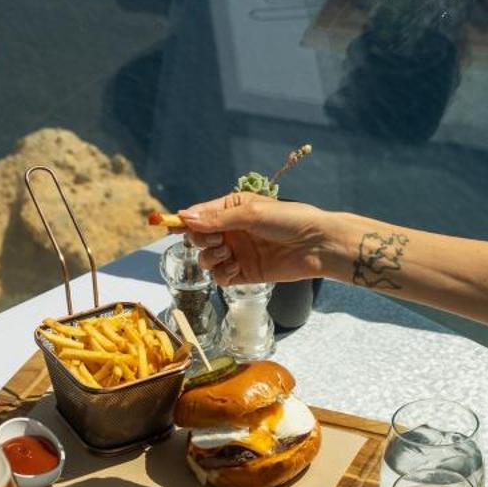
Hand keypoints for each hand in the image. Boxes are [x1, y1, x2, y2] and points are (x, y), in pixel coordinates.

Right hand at [179, 193, 341, 286]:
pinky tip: (233, 270)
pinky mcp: (245, 273)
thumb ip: (216, 219)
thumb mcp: (250, 213)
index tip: (170, 226)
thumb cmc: (289, 220)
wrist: (318, 245)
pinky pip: (221, 277)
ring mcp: (238, 253)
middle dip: (201, 240)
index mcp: (232, 209)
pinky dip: (222, 275)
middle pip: (198, 238)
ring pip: (206, 259)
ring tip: (228, 254)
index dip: (185, 221)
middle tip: (217, 239)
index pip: (199, 215)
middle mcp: (232, 231)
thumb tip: (184, 217)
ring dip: (211, 258)